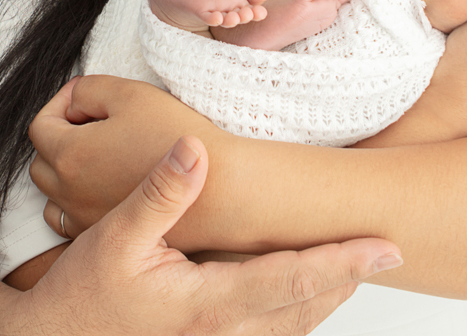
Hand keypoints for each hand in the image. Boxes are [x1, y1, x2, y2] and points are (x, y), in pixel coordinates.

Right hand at [21, 135, 400, 335]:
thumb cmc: (81, 297)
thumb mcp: (115, 236)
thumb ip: (161, 192)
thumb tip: (197, 149)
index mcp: (209, 304)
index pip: (293, 280)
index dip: (343, 261)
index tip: (385, 246)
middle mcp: (222, 334)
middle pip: (306, 310)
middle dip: (346, 279)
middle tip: (383, 251)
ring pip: (290, 330)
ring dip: (324, 299)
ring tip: (351, 268)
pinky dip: (293, 317)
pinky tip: (296, 299)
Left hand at [30, 76, 222, 241]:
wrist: (219, 188)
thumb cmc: (175, 136)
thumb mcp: (128, 93)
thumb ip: (88, 90)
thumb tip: (74, 100)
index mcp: (69, 155)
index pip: (41, 125)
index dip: (60, 103)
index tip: (86, 97)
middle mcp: (69, 193)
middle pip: (42, 160)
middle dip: (61, 135)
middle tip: (95, 121)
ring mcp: (86, 220)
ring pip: (54, 194)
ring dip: (66, 170)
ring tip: (98, 153)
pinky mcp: (109, 236)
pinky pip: (74, 218)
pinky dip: (79, 200)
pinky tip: (107, 184)